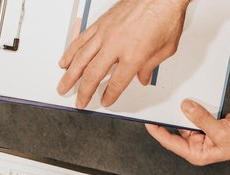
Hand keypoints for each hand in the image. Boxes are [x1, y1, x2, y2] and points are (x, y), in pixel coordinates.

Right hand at [57, 0, 188, 107]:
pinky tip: (66, 61)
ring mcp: (105, 33)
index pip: (117, 83)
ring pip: (81, 58)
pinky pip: (81, 40)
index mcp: (134, 57)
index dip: (109, 95)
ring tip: (63, 86)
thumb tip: (142, 78)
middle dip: (83, 91)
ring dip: (70, 75)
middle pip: (93, 74)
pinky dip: (71, 52)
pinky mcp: (101, 23)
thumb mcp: (166, 49)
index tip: (105, 101)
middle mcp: (116, 46)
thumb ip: (151, 66)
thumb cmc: (165, 17)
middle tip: (78, 102)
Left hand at [147, 100, 229, 165]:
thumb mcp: (220, 130)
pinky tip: (192, 98)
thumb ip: (201, 118)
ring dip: (184, 110)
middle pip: (177, 129)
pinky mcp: (210, 123)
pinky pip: (198, 113)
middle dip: (169, 117)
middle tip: (159, 104)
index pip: (170, 142)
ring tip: (175, 98)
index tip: (148, 120)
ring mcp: (203, 133)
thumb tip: (185, 107)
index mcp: (196, 153)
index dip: (157, 131)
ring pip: (187, 120)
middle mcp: (197, 145)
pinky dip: (196, 106)